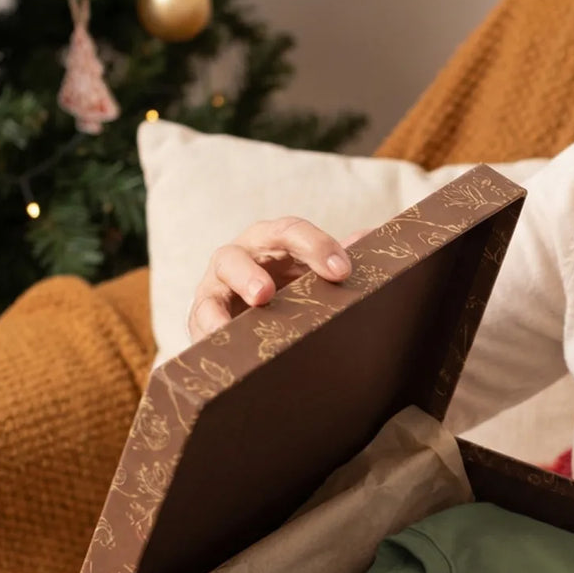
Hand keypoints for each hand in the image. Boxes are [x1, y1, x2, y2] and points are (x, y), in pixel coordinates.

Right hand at [187, 218, 368, 341]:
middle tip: (266, 294)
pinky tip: (221, 341)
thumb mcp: (318, 272)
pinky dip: (209, 330)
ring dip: (224, 305)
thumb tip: (372, 237)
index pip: (291, 231)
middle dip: (251, 274)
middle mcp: (241, 257)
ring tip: (238, 321)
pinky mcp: (203, 317)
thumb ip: (341, 258)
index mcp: (273, 240)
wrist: (266, 321)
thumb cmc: (299, 289)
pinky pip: (200, 321)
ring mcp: (217, 287)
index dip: (316, 247)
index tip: (342, 271)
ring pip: (213, 289)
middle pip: (239, 256)